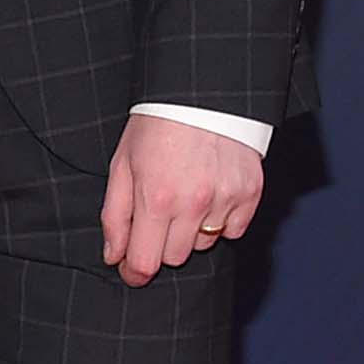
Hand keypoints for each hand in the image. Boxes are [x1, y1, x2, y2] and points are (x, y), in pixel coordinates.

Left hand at [100, 114, 262, 287]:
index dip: (134, 272)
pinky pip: (234, 231)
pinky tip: (210, 195)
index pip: (145, 263)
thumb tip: (114, 256)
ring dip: (191, 230)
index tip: (130, 268)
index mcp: (156, 198)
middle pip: (174, 257)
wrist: (201, 91)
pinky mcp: (250, 193)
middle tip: (157, 214)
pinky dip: (221, 221)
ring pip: (204, 244)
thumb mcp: (122, 165)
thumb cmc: (156, 126)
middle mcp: (193, 203)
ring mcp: (225, 199)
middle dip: (160, 243)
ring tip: (185, 195)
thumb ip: (115, 215)